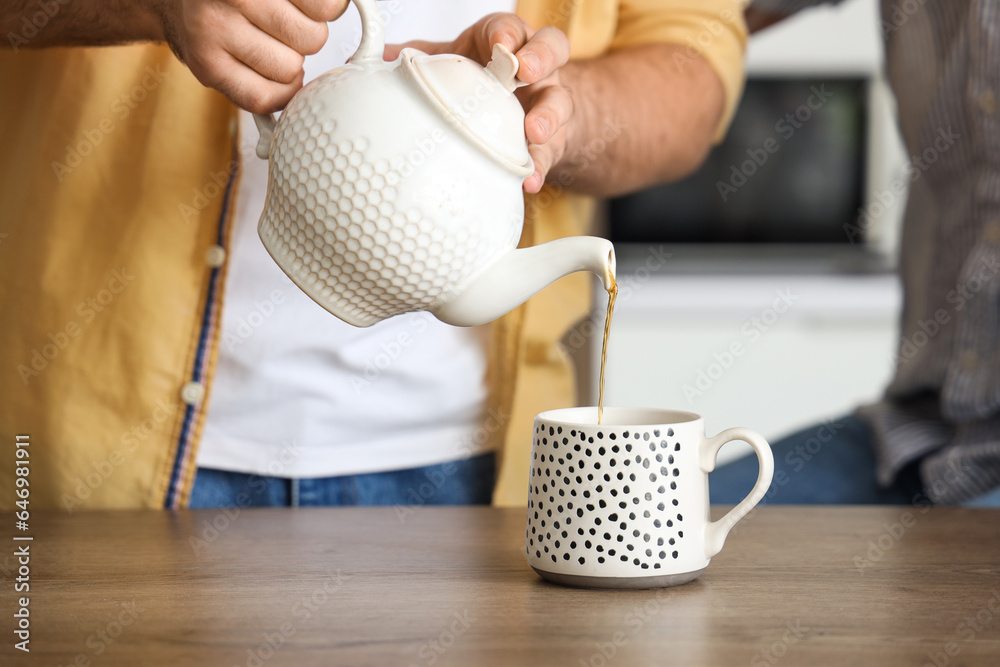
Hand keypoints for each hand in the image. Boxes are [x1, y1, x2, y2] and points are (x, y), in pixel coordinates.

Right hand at [156, 0, 348, 112]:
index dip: (327, 10)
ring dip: (290, 63)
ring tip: (270, 45)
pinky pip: (263, 98)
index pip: (326, 6)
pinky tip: (271, 74)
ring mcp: (214, 31)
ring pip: (291, 68)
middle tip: (285, 27)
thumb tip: (347, 7)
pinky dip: (277, 92)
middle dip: (308, 36)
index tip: (312, 9)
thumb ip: (311, 0)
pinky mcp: (206, 66)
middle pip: (313, 38)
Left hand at [384, 14, 572, 192]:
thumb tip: (375, 60)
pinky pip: (550, 153)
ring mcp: (548, 104)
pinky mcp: (554, 142)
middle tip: (526, 70)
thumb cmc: (488, 85)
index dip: (508, 34)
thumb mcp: (459, 65)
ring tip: (534, 132)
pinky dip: (539, 167)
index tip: (499, 43)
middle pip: (552, 49)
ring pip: (560, 103)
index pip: (511, 29)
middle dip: (541, 57)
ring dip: (547, 117)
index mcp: (507, 43)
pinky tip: (529, 180)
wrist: (530, 118)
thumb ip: (426, 60)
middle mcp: (537, 69)